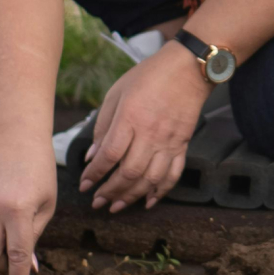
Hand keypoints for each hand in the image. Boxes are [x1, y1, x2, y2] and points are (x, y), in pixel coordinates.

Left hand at [80, 41, 209, 212]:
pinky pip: (173, 174)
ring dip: (131, 197)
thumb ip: (103, 124)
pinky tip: (149, 201)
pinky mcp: (182, 144)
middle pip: (129, 173)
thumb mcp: (117, 92)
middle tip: (97, 201)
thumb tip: (93, 155)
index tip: (84, 185)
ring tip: (116, 206)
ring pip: (150, 179)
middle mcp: (150, 134)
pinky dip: (162, 191)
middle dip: (110, 192)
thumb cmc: (150, 76)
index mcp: (130, 119)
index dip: (94, 175)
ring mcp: (169, 141)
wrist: (189, 67)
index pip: (109, 155)